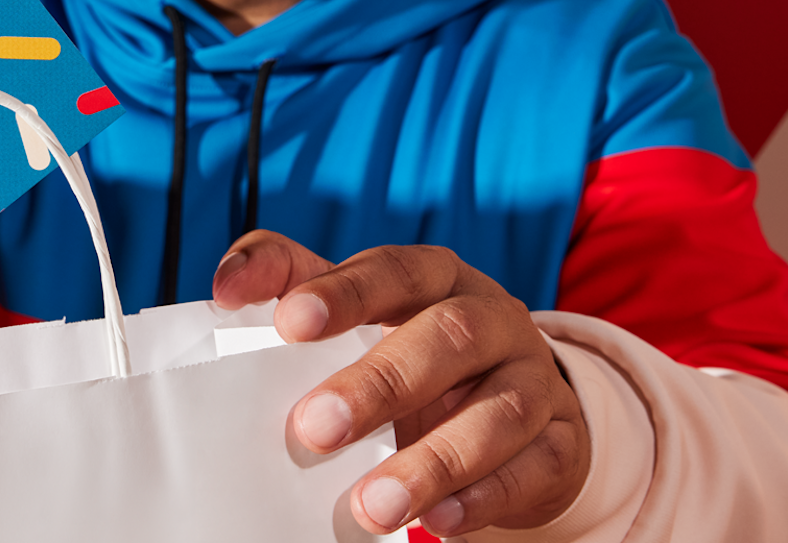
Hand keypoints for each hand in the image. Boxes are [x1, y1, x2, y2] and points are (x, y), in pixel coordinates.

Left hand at [213, 231, 589, 536]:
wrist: (520, 404)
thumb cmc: (415, 348)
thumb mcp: (363, 311)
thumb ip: (295, 281)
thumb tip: (227, 287)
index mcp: (438, 277)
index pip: (393, 270)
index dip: (343, 291)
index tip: (288, 321)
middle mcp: (494, 318)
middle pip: (448, 335)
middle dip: (379, 382)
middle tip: (312, 427)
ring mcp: (534, 380)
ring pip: (498, 411)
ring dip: (431, 460)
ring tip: (370, 505)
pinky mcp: (560, 443)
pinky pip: (534, 468)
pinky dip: (485, 497)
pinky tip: (439, 521)